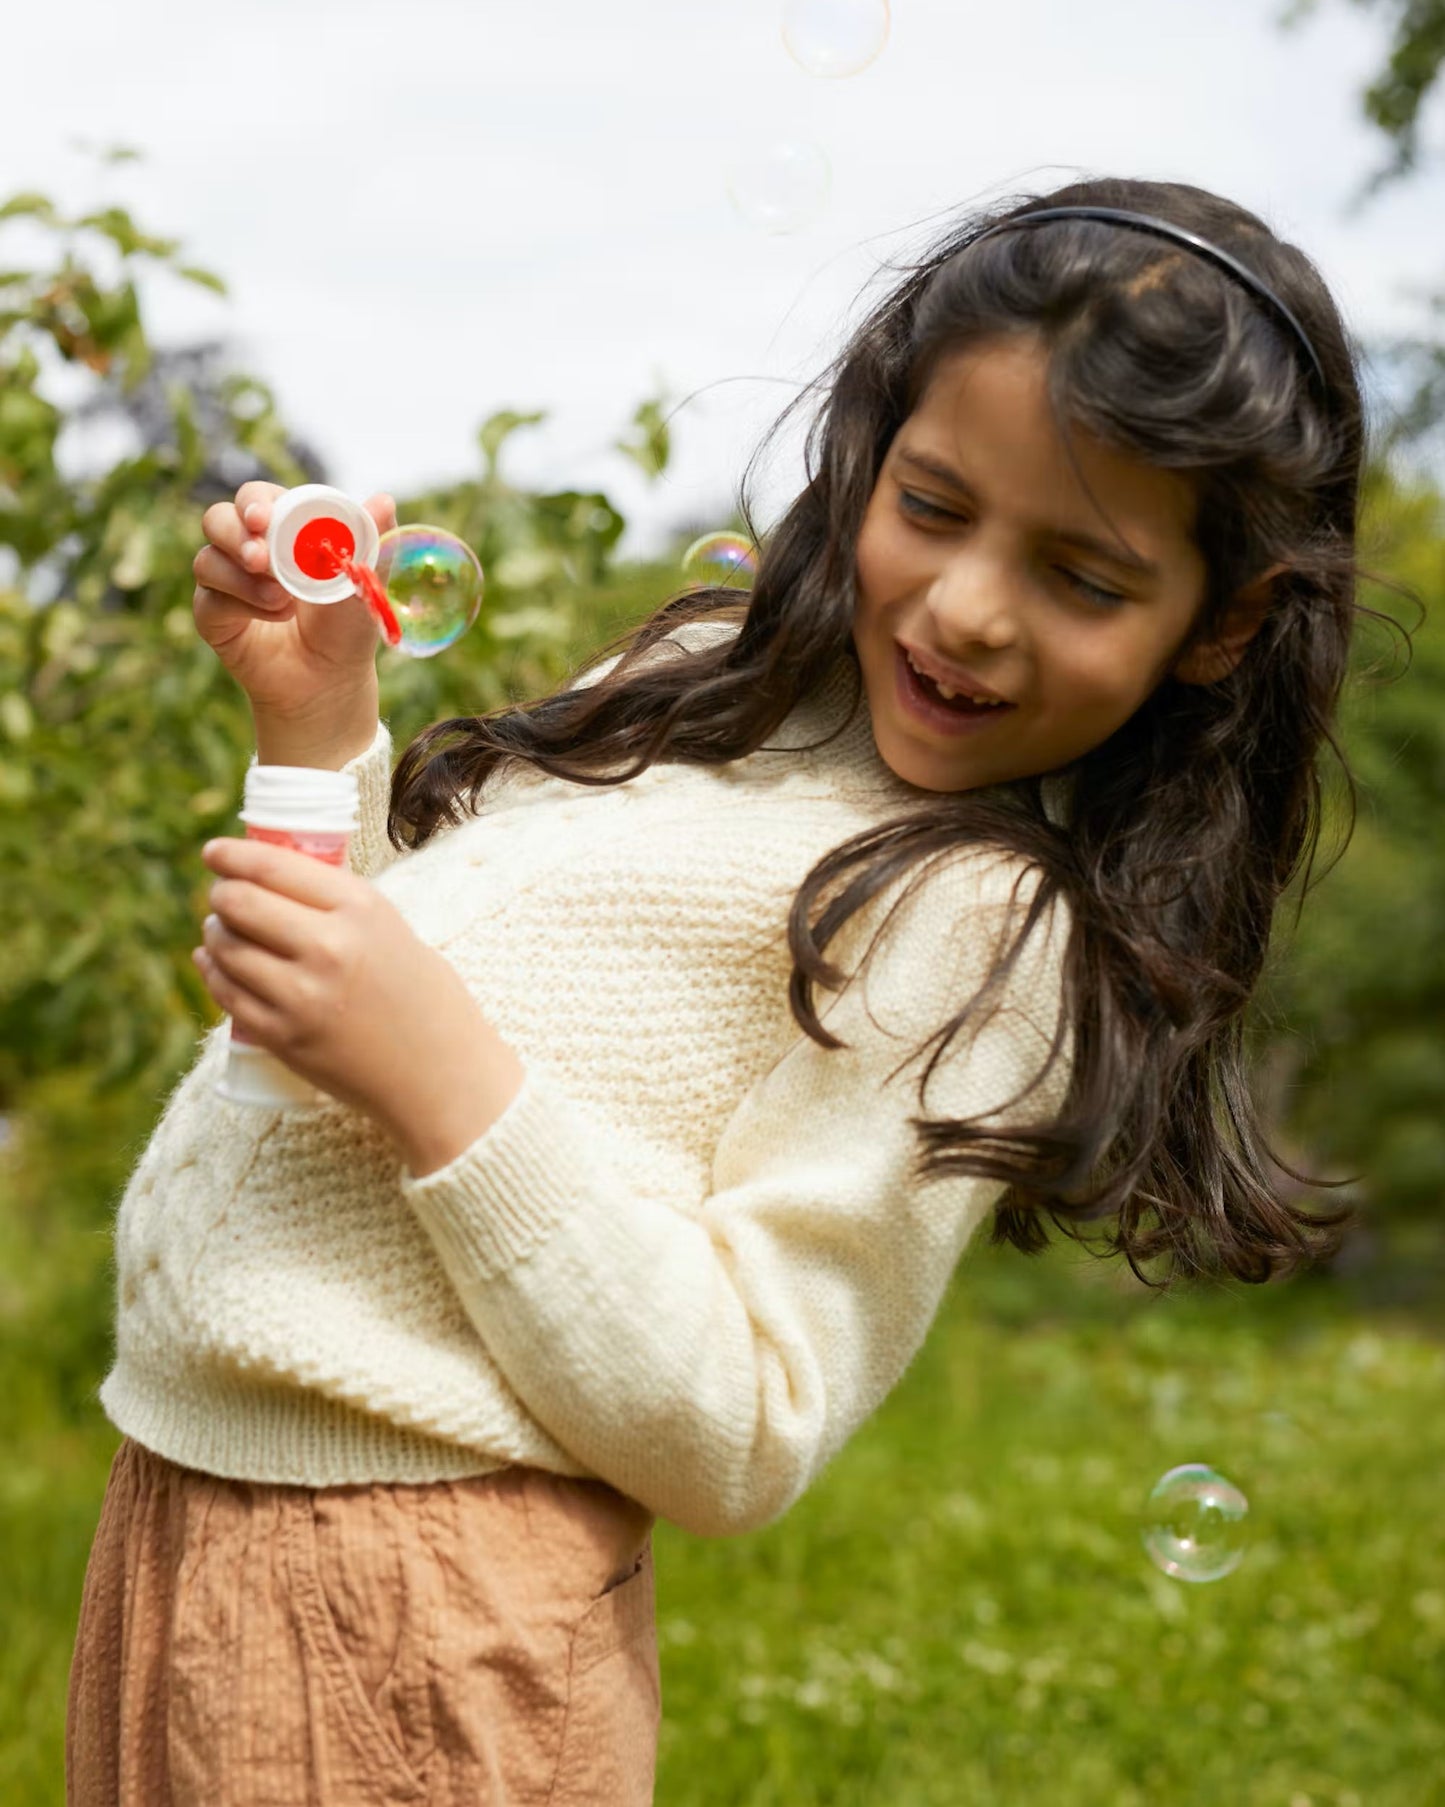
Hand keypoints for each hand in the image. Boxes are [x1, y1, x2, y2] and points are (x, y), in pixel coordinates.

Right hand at [192, 482, 396, 722]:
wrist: (330, 680)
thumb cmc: (347, 627)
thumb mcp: (365, 582)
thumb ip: (372, 541)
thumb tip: (384, 500)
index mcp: (281, 530)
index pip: (256, 498)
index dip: (255, 502)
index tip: (264, 519)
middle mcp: (248, 549)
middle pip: (217, 518)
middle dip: (235, 533)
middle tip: (261, 558)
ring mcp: (226, 581)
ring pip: (207, 559)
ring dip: (245, 579)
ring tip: (284, 601)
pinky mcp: (213, 615)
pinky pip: (209, 599)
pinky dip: (242, 606)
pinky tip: (275, 618)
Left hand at [194, 835, 523, 1166]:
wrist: (441, 1075)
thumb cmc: (425, 997)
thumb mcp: (392, 930)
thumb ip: (339, 906)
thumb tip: (278, 879)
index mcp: (361, 909)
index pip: (274, 866)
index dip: (233, 854)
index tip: (215, 853)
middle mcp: (328, 947)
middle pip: (239, 902)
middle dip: (221, 894)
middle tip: (223, 897)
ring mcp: (302, 995)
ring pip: (225, 947)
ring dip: (214, 933)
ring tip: (221, 932)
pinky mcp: (284, 1037)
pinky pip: (226, 992)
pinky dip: (212, 971)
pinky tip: (214, 963)